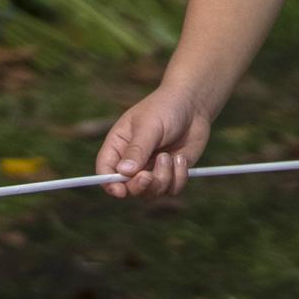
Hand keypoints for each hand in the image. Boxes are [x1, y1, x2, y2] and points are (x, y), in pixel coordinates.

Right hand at [96, 85, 213, 198]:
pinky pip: (172, 189)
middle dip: (139, 186)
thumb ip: (137, 150)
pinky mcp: (171, 173)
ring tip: (170, 156)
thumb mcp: (149, 126)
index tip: (120, 191)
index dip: (109, 184)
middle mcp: (132, 162)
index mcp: (118, 146)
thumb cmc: (165, 109)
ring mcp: (152, 169)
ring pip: (152, 192)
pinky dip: (179, 177)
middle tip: (148, 176)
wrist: (193, 106)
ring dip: (163, 178)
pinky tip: (182, 158)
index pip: (105, 170)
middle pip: (127, 188)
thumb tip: (124, 172)